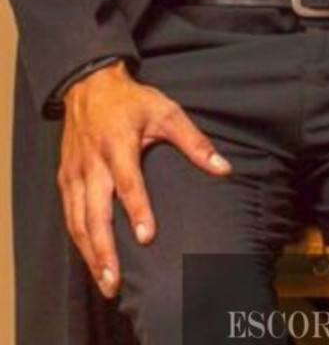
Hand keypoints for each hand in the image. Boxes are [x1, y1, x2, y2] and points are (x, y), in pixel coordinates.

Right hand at [58, 60, 232, 299]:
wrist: (89, 85)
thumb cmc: (132, 101)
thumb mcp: (167, 112)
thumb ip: (195, 142)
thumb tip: (224, 168)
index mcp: (118, 144)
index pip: (128, 182)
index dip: (137, 209)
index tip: (146, 237)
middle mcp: (93, 162)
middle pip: (94, 212)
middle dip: (103, 250)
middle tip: (115, 282)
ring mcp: (75, 172)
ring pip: (77, 221)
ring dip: (90, 254)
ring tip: (105, 282)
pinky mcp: (65, 178)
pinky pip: (69, 215)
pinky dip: (78, 240)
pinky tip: (91, 260)